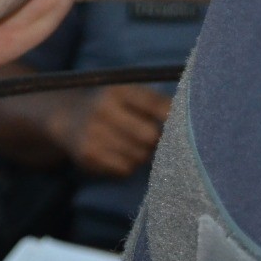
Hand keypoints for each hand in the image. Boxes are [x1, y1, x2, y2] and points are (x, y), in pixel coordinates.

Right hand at [49, 86, 169, 176]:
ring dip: (142, 154)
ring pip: (139, 156)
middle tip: (152, 138)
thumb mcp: (130, 95)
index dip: (173, 119)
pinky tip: (117, 154)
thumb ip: (159, 104)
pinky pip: (125, 169)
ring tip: (131, 145)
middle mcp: (102, 110)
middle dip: (156, 141)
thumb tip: (192, 121)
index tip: (179, 125)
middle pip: (150, 137)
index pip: (157, 107)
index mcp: (118, 90)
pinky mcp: (87, 156)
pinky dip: (127, 165)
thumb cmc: (113, 106)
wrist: (67, 118)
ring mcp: (92, 134)